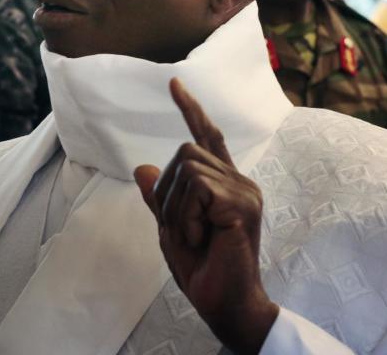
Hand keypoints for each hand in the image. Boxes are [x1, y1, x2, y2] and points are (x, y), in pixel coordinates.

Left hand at [134, 79, 278, 354]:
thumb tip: (142, 167)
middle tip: (181, 229)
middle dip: (168, 191)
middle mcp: (240, 181)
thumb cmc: (202, 270)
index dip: (191, 109)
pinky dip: (185, 215)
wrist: (223, 303)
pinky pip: (195, 188)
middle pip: (186, 152)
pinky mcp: (241, 203)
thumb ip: (160, 198)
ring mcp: (244, 191)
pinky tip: (200, 237)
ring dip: (176, 207)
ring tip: (194, 236)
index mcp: (226, 183)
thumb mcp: (170, 229)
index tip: (174, 83)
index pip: (208, 137)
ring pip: (187, 168)